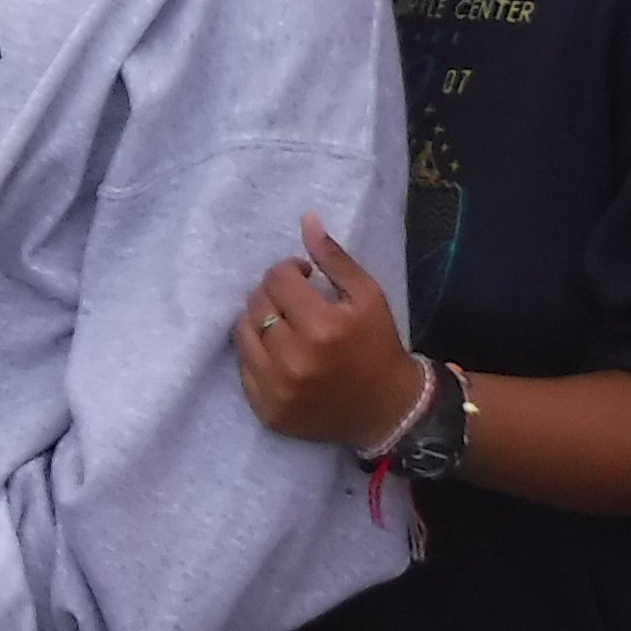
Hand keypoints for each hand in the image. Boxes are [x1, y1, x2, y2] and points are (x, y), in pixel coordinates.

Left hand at [234, 216, 425, 448]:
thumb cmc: (378, 345)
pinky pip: (244, 367)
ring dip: (260, 321)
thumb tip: (306, 219)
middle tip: (294, 301)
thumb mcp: (367, 296)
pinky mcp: (268, 411)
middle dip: (273, 293)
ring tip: (284, 325)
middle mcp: (294, 360)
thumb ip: (334, 258)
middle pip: (257, 304)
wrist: (387, 410)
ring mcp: (277, 390)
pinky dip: (257, 354)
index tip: (306, 278)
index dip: (290, 271)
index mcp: (323, 326)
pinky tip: (280, 354)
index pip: (278, 278)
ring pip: (243, 332)